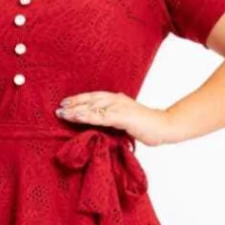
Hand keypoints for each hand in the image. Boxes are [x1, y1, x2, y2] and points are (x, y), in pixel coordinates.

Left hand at [55, 91, 172, 146]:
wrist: (165, 127)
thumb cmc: (147, 126)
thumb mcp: (126, 120)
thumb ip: (114, 120)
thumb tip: (101, 125)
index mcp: (117, 99)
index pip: (94, 97)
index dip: (79, 99)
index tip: (65, 103)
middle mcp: (116, 100)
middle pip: (90, 99)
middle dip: (73, 103)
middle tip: (58, 108)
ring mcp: (119, 107)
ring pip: (92, 107)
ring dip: (75, 110)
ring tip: (61, 113)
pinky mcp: (122, 117)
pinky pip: (100, 116)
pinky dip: (86, 116)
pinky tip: (75, 117)